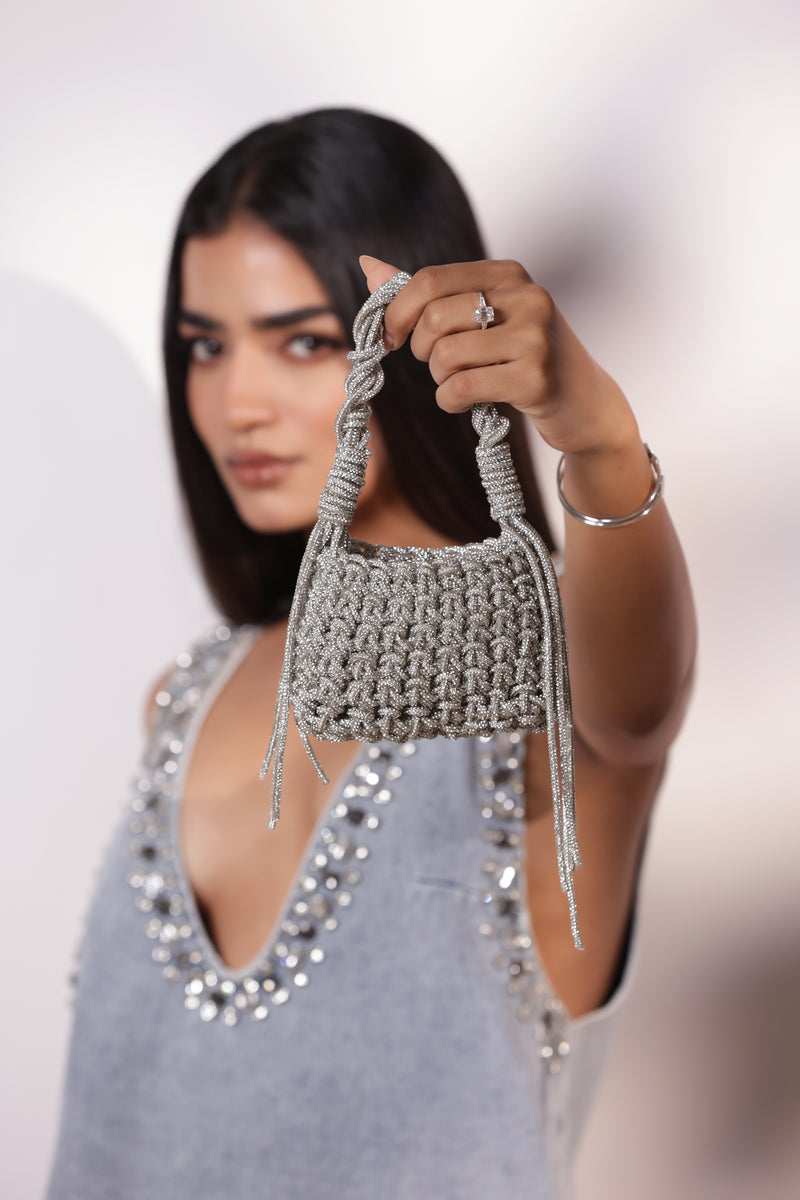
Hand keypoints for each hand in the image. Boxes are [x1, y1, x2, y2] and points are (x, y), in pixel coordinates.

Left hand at [359, 255, 639, 456]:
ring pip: (446, 356)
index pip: (430, 280)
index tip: (389, 338)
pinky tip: (464, 402)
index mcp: (509, 274)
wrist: (586, 404)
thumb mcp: (485, 317)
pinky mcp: (536, 379)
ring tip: (461, 383)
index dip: (397, 313)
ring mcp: (535, 338)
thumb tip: (369, 267)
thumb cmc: (525, 358)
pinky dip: (451, 401)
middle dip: (421, 351)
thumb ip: (428, 294)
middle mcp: (527, 297)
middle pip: (434, 319)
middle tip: (438, 365)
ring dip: (440, 380)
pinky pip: (462, 388)